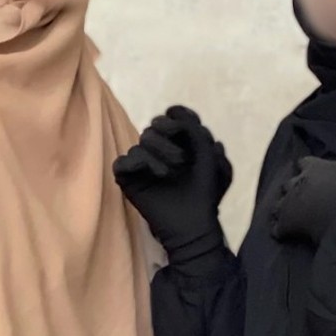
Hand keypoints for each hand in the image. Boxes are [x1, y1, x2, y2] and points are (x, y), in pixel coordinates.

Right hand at [113, 106, 231, 264]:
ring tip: (171, 173)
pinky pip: (124, 161)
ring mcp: (142, 165)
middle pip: (157, 124)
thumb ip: (195, 129)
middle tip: (183, 160)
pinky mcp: (128, 179)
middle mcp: (159, 151)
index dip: (181, 116)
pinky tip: (158, 176)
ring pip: (142, 140)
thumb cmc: (204, 193)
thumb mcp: (210, 157)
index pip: (174, 116)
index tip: (190, 129)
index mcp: (180, 144)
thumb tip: (172, 111)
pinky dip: (141, 164)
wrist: (194, 224)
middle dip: (171, 136)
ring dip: (160, 152)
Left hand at [270, 126, 335, 248]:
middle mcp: (294, 183)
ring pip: (278, 205)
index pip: (303, 163)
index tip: (315, 175)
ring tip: (293, 215)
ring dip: (283, 208)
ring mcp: (286, 204)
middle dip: (294, 188)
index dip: (308, 169)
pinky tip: (287, 232)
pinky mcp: (284, 224)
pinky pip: (276, 227)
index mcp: (310, 167)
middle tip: (305, 198)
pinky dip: (280, 229)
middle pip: (288, 183)